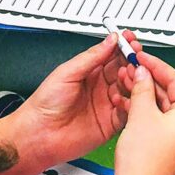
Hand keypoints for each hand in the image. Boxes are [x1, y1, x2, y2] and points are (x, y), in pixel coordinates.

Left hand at [10, 33, 134, 167]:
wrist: (38, 135)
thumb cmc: (45, 104)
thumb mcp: (67, 73)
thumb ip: (91, 57)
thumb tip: (110, 40)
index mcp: (91, 73)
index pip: (114, 56)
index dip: (124, 48)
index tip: (131, 40)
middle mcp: (102, 87)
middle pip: (125, 71)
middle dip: (133, 64)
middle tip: (137, 60)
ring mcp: (108, 104)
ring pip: (130, 89)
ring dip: (134, 82)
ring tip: (131, 77)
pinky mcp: (112, 123)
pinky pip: (129, 111)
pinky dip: (132, 104)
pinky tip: (128, 98)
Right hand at [113, 53, 174, 174]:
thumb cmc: (145, 163)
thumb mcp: (142, 115)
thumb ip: (143, 89)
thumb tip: (143, 73)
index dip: (158, 67)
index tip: (143, 58)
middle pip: (173, 96)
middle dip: (150, 83)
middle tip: (133, 71)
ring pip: (167, 112)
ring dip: (147, 99)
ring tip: (128, 87)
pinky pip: (164, 126)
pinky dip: (149, 117)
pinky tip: (131, 109)